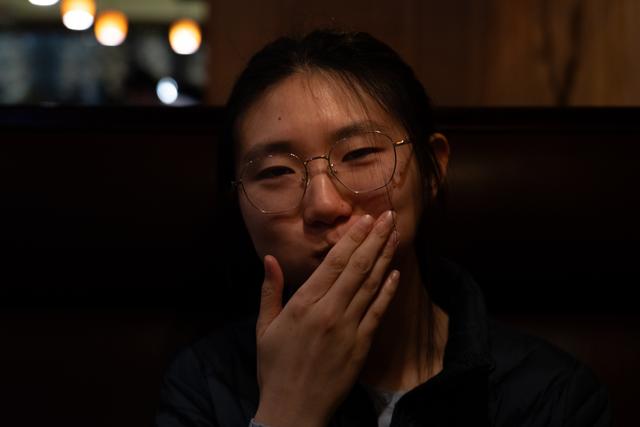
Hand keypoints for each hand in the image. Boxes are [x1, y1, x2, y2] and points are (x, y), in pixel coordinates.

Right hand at [253, 211, 399, 426]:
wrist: (293, 409)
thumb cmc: (274, 368)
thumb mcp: (264, 327)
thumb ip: (270, 290)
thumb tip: (269, 258)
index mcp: (304, 304)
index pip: (334, 263)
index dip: (352, 239)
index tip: (365, 219)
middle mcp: (329, 311)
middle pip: (358, 268)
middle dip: (375, 239)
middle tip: (389, 217)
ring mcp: (348, 329)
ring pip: (371, 285)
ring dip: (385, 258)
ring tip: (396, 236)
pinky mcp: (361, 346)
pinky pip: (377, 313)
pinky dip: (387, 292)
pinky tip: (395, 274)